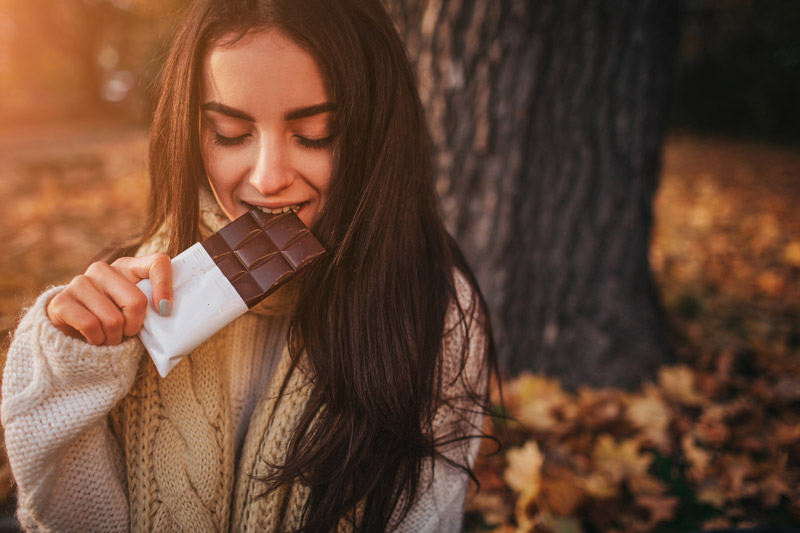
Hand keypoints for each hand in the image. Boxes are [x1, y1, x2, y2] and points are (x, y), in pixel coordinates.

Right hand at [46, 253, 172, 345]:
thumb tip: (167, 313)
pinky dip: (97, 340)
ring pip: (113, 319)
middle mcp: (103, 269)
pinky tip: (93, 339)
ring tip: (109, 337)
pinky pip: (91, 326)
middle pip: (137, 301)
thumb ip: (152, 306)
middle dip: (135, 326)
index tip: (165, 311)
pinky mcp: (61, 301)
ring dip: (114, 338)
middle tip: (127, 333)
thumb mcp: (136, 310)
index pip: (158, 263)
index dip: (165, 286)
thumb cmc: (114, 320)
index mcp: (128, 266)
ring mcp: (80, 282)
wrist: (72, 333)